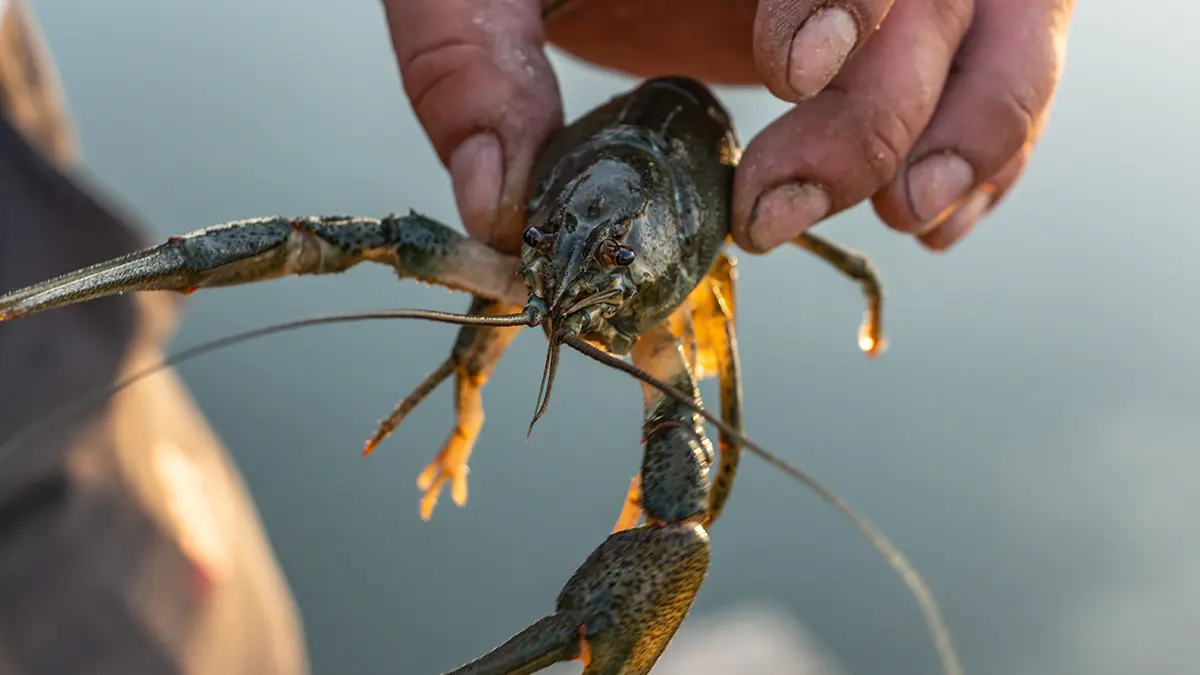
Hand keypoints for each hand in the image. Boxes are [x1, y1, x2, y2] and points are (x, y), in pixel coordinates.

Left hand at [382, 0, 1074, 253]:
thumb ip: (468, 57)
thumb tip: (498, 197)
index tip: (794, 67)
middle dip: (867, 117)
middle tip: (768, 211)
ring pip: (1006, 34)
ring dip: (975, 132)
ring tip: (911, 218)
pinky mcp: (920, 25)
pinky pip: (1008, 72)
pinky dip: (990, 151)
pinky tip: (929, 219)